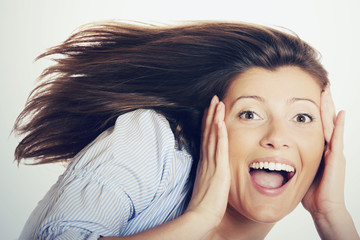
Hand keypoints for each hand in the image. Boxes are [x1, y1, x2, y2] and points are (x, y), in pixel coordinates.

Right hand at [186, 96, 229, 227]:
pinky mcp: (218, 168)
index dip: (208, 123)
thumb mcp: (207, 184)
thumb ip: (209, 174)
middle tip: (214, 99)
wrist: (201, 214)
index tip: (210, 111)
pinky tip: (220, 121)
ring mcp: (211, 163)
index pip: (206, 138)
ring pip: (213, 135)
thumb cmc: (205, 203)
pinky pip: (219, 147)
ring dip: (215, 118)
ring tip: (218, 102)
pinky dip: (219, 133)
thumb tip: (211, 171)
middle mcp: (207, 159)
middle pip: (208, 132)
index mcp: (205, 162)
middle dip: (211, 114)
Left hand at [302, 87, 345, 214]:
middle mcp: (327, 147)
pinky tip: (340, 113)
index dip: (313, 110)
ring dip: (329, 108)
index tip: (309, 93)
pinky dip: (339, 126)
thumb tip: (277, 152)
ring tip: (327, 91)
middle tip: (321, 85)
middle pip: (325, 120)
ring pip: (331, 124)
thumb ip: (293, 158)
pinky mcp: (336, 159)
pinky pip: (338, 139)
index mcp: (318, 148)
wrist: (323, 208)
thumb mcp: (299, 170)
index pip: (315, 124)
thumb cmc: (311, 192)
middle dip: (322, 103)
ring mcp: (333, 152)